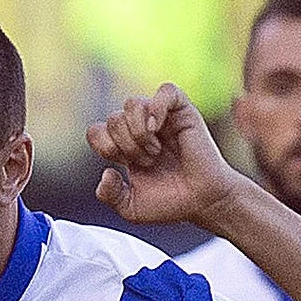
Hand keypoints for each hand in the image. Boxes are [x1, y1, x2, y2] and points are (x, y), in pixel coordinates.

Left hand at [87, 84, 246, 229]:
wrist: (203, 202)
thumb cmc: (172, 203)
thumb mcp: (132, 209)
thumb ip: (110, 196)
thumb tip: (106, 172)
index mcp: (125, 147)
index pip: (97, 131)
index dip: (104, 146)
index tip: (125, 165)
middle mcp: (141, 128)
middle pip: (113, 118)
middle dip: (126, 145)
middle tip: (148, 162)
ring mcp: (161, 117)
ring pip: (132, 104)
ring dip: (139, 132)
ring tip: (156, 151)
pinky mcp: (183, 110)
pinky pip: (165, 91)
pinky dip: (156, 108)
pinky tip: (157, 128)